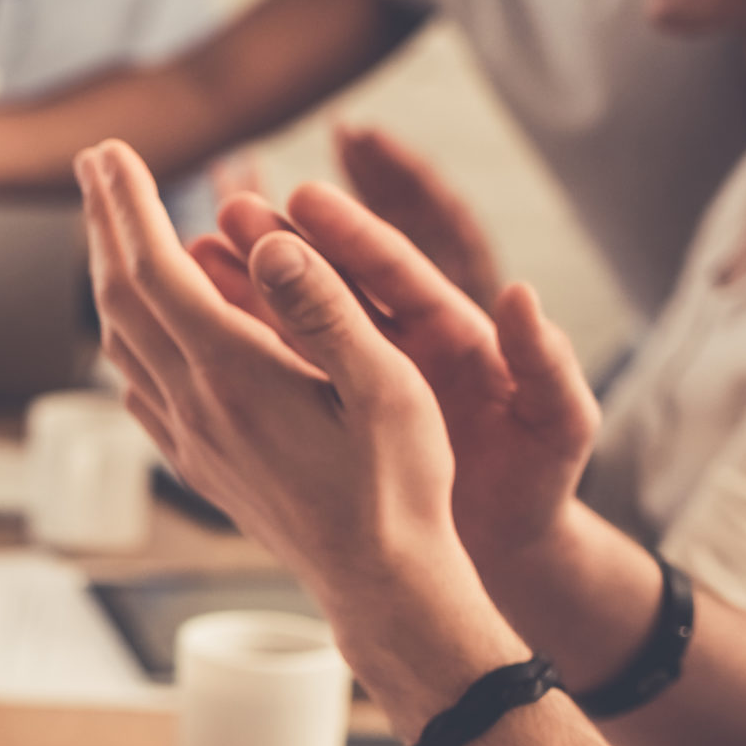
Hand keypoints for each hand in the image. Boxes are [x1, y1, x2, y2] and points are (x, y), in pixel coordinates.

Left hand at [76, 141, 526, 720]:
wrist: (380, 583)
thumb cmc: (400, 485)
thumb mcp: (386, 384)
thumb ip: (324, 306)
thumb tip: (266, 243)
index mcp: (235, 372)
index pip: (156, 269)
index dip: (128, 204)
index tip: (110, 152)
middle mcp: (195, 404)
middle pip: (122, 297)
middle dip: (106, 223)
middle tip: (96, 163)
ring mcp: (190, 438)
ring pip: (123, 342)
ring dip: (110, 275)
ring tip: (111, 226)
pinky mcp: (200, 464)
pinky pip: (140, 388)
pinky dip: (127, 337)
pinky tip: (135, 327)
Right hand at [194, 180, 599, 568]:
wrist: (508, 547)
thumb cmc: (540, 484)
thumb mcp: (557, 420)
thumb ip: (545, 361)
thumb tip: (519, 296)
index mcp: (455, 334)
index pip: (396, 270)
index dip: (350, 234)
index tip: (304, 198)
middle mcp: (403, 345)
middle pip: (333, 281)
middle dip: (281, 244)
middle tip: (228, 212)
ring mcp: (362, 379)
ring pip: (293, 322)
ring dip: (245, 289)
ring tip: (193, 257)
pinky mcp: (334, 416)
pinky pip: (277, 372)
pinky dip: (236, 347)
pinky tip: (188, 329)